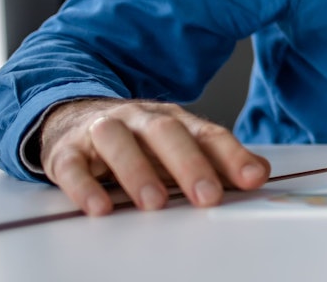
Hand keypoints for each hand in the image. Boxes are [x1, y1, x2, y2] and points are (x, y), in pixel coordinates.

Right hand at [40, 98, 269, 215]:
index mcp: (173, 119)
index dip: (231, 155)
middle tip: (207, 196)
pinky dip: (84, 187)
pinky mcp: (66, 151)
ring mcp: (101, 131)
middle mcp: (139, 118)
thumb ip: (217, 160)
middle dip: (189, 164)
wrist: (73, 117)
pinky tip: (99, 208)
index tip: (252, 179)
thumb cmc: (137, 141)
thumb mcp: (177, 146)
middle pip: (166, 132)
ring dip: (137, 171)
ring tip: (155, 204)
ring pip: (118, 142)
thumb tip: (260, 174)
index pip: (207, 133)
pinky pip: (72, 166)